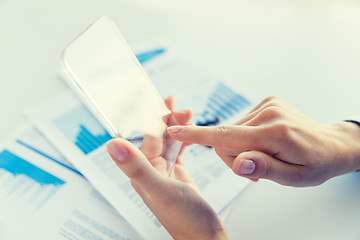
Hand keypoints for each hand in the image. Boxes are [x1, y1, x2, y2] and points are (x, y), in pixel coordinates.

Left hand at [106, 96, 227, 239]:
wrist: (205, 237)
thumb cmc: (185, 219)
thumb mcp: (160, 189)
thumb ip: (136, 167)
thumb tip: (111, 143)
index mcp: (143, 171)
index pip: (146, 135)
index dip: (152, 115)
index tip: (159, 98)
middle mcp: (151, 169)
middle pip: (156, 135)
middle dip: (167, 117)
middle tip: (179, 106)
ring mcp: (165, 172)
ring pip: (168, 141)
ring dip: (176, 126)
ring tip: (188, 114)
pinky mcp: (177, 175)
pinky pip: (177, 150)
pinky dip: (183, 139)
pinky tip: (188, 133)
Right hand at [168, 96, 359, 186]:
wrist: (331, 144)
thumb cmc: (315, 164)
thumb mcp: (294, 177)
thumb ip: (264, 168)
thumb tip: (238, 163)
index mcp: (274, 134)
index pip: (227, 136)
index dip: (198, 136)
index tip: (174, 130)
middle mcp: (269, 114)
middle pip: (226, 139)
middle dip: (233, 157)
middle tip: (255, 170)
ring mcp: (268, 105)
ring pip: (232, 132)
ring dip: (241, 148)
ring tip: (263, 157)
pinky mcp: (267, 102)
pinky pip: (241, 123)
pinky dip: (246, 137)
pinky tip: (264, 143)